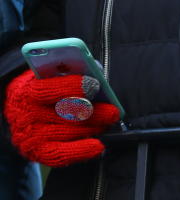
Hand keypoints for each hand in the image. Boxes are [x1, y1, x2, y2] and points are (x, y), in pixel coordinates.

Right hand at [3, 70, 119, 166]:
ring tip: (108, 123)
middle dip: (93, 113)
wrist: (18, 112)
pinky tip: (98, 146)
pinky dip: (81, 151)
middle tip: (113, 112)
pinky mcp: (37, 152)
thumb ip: (72, 71)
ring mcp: (31, 135)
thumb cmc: (45, 90)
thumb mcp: (50, 75)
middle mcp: (28, 114)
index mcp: (30, 90)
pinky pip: (60, 155)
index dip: (73, 87)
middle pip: (65, 114)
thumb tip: (97, 72)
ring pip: (68, 132)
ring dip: (93, 128)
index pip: (49, 89)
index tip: (95, 85)